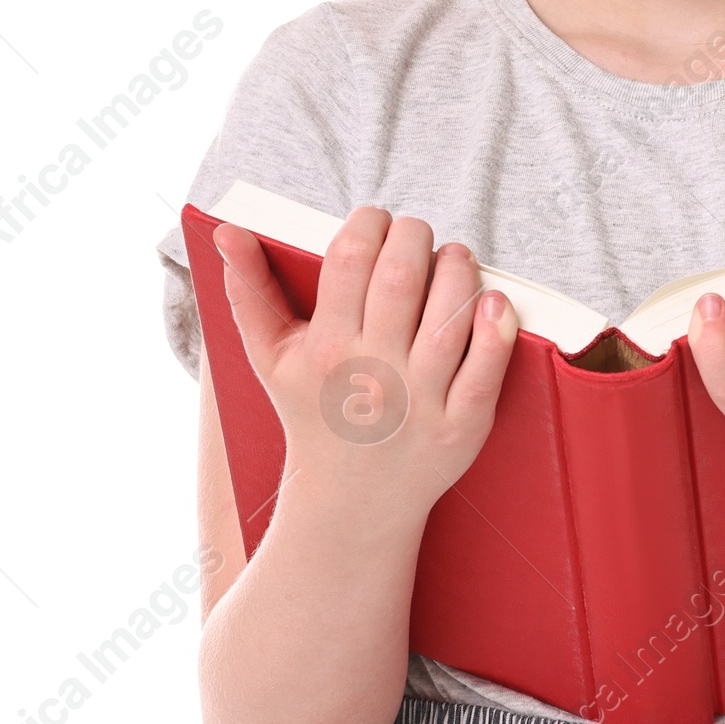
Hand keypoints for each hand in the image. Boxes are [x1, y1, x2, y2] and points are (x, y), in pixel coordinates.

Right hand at [211, 207, 518, 520]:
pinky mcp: (460, 428)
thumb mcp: (270, 357)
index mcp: (326, 347)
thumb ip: (247, 289)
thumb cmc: (312, 411)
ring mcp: (419, 402)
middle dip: (415, 236)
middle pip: (403, 275)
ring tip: (453, 259)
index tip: (377, 221)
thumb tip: (228, 230)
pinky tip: (494, 301)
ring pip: (448, 315)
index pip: (352, 258)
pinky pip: (485, 370)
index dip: (371, 222)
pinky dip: (496, 330)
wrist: (348, 502)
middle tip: (417, 235)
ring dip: (458, 269)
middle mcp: (372, 372)